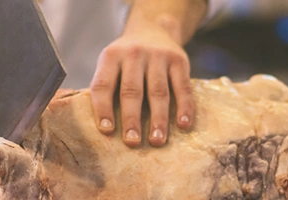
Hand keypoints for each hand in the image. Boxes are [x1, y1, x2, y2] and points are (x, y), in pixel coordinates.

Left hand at [89, 23, 194, 147]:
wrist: (154, 29)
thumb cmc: (127, 59)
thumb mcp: (111, 63)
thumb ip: (108, 87)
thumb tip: (106, 129)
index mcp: (111, 56)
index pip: (104, 85)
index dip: (103, 108)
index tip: (106, 130)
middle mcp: (134, 53)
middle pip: (132, 91)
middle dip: (132, 118)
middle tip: (132, 142)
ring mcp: (158, 56)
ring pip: (158, 92)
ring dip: (158, 119)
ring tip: (157, 140)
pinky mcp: (179, 60)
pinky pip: (182, 87)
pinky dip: (184, 107)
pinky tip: (183, 125)